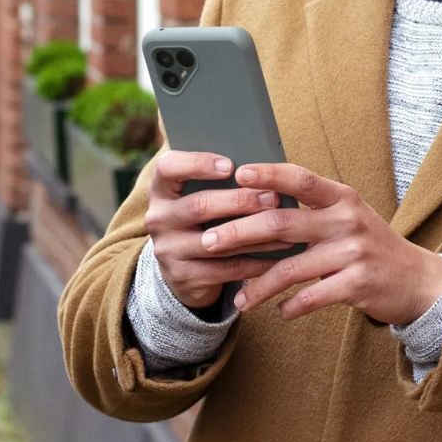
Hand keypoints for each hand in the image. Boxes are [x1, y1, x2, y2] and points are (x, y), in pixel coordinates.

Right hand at [143, 150, 290, 309]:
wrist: (184, 269)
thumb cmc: (204, 217)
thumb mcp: (200, 194)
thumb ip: (220, 180)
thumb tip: (264, 166)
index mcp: (162, 189)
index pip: (168, 168)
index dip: (197, 164)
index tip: (230, 165)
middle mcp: (158, 218)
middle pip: (198, 206)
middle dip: (240, 201)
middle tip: (272, 197)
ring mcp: (168, 250)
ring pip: (216, 240)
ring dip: (254, 233)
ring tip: (283, 226)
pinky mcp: (184, 277)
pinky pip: (226, 269)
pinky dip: (256, 262)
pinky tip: (279, 257)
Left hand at [198, 163, 441, 324]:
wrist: (418, 280)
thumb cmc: (371, 246)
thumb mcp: (348, 217)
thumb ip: (313, 210)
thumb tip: (258, 202)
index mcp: (342, 197)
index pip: (300, 177)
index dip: (267, 174)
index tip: (236, 174)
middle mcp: (346, 219)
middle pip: (281, 222)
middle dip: (239, 232)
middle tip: (207, 241)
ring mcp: (353, 252)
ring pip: (290, 267)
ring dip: (258, 284)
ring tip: (239, 299)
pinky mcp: (357, 284)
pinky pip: (312, 296)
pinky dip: (290, 306)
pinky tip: (277, 312)